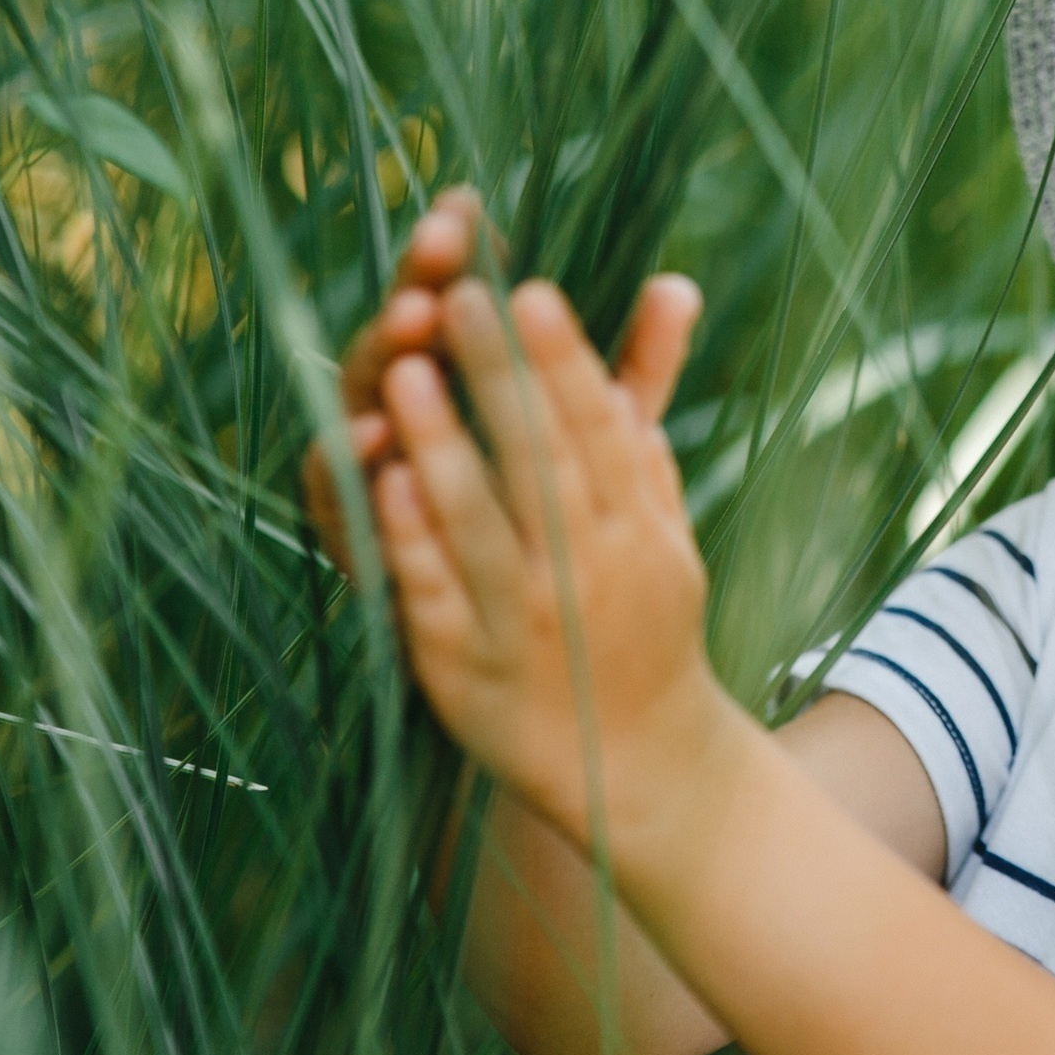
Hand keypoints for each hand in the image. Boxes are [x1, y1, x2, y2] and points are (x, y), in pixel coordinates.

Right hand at [299, 187, 697, 576]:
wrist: (540, 664)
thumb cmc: (564, 538)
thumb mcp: (605, 452)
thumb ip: (634, 371)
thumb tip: (681, 286)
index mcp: (455, 373)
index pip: (451, 293)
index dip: (456, 253)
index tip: (469, 208)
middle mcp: (401, 410)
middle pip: (400, 336)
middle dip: (414, 292)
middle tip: (436, 263)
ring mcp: (368, 472)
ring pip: (358, 403)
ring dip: (380, 366)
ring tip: (409, 339)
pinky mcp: (351, 538)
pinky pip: (341, 497)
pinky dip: (354, 469)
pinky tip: (378, 444)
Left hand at [372, 275, 717, 842]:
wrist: (640, 770)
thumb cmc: (644, 622)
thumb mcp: (665, 520)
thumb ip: (644, 406)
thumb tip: (670, 284)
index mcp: (639, 532)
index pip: (600, 430)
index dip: (564, 362)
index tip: (529, 292)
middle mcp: (589, 572)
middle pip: (541, 462)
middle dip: (500, 379)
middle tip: (460, 299)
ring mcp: (526, 622)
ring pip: (482, 524)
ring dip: (442, 446)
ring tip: (405, 371)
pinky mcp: (464, 670)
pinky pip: (435, 596)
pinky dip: (411, 539)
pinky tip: (384, 482)